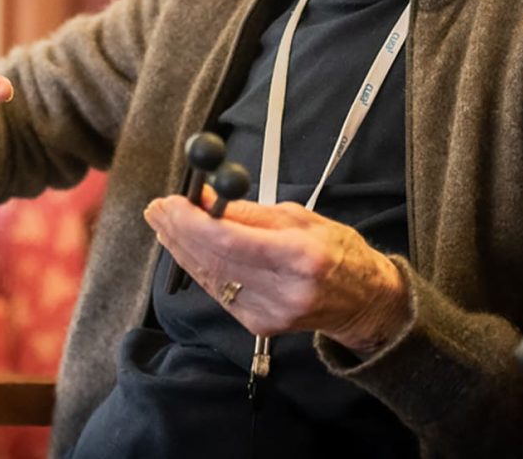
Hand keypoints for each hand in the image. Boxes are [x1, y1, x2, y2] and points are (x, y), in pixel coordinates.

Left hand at [144, 195, 410, 352]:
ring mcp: (270, 314)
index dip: (192, 223)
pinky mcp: (259, 326)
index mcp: (301, 257)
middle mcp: (284, 291)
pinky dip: (198, 267)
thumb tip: (205, 197)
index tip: (170, 203)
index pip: (230, 242)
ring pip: (210, 278)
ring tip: (164, 223)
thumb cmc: (337, 251)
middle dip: (179, 232)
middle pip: (213, 261)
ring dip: (181, 249)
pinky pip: (219, 292)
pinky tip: (185, 248)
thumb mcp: (300, 217)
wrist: (363, 302)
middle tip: (158, 209)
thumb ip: (249, 212)